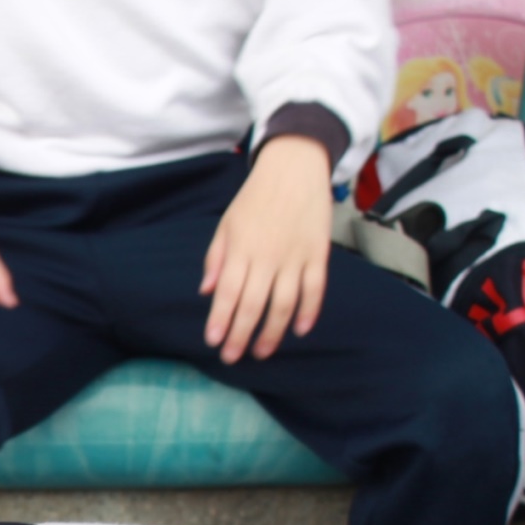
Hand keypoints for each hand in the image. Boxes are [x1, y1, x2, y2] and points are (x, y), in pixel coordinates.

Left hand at [201, 134, 332, 362]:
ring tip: (261, 352)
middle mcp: (267, 256)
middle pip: (253, 305)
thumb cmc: (255, 198)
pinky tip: (300, 330)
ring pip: (284, 303)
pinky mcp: (318, 253)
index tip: (213, 342)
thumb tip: (206, 292)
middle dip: (241, 335)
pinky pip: (315, 288)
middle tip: (232, 357)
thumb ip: (216, 259)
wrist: (295, 166)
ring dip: (273, 332)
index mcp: (241, 249)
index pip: (228, 293)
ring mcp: (295, 256)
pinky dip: (309, 311)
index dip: (220, 320)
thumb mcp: (226, 223)